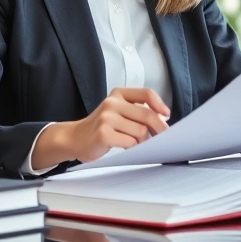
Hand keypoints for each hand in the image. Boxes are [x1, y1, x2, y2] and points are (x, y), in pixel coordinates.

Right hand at [32, 87, 169, 168]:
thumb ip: (136, 112)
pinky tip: (127, 148)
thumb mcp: (117, 112)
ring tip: (138, 144)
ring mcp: (106, 118)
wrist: (74, 138)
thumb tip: (162, 120)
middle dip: (159, 128)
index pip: (146, 94)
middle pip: (147, 115)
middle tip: (163, 137)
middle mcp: (112, 103)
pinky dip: (133, 148)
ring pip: (140, 131)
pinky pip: (130, 142)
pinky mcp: (103, 133)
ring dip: (144, 141)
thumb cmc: (100, 127)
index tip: (166, 115)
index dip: (160, 104)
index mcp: (118, 94)